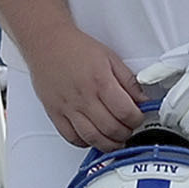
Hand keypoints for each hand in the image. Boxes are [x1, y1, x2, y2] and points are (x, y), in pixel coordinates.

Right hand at [22, 22, 147, 151]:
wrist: (46, 43)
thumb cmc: (76, 48)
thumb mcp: (111, 58)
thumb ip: (128, 81)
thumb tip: (142, 99)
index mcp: (101, 82)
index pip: (126, 113)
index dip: (137, 120)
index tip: (138, 118)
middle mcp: (84, 97)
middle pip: (111, 129)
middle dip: (126, 134)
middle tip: (129, 129)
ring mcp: (68, 108)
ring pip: (92, 138)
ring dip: (108, 144)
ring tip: (115, 139)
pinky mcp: (55, 113)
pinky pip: (71, 137)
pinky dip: (85, 142)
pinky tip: (93, 137)